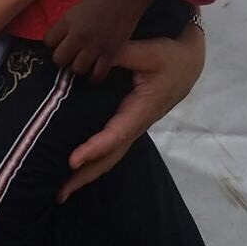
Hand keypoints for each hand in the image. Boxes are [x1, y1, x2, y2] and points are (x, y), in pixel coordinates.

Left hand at [44, 0, 145, 82]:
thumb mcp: (78, 7)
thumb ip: (68, 24)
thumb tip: (61, 41)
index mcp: (68, 20)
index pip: (48, 41)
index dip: (52, 44)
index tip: (58, 43)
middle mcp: (79, 35)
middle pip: (59, 59)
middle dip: (62, 59)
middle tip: (69, 56)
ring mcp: (95, 46)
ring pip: (77, 69)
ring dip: (78, 68)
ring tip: (83, 63)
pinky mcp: (111, 53)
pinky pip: (98, 75)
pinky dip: (94, 77)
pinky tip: (94, 72)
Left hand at [57, 22, 205, 202]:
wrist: (187, 63)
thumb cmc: (170, 57)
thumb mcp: (150, 52)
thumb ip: (121, 53)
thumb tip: (90, 56)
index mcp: (141, 110)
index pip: (115, 135)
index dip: (94, 148)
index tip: (72, 161)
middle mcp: (136, 124)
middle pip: (110, 157)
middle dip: (84, 176)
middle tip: (59, 194)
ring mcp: (133, 127)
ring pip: (109, 156)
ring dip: (86, 173)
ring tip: (61, 190)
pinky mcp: (129, 123)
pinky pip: (109, 147)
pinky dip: (92, 160)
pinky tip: (75, 166)